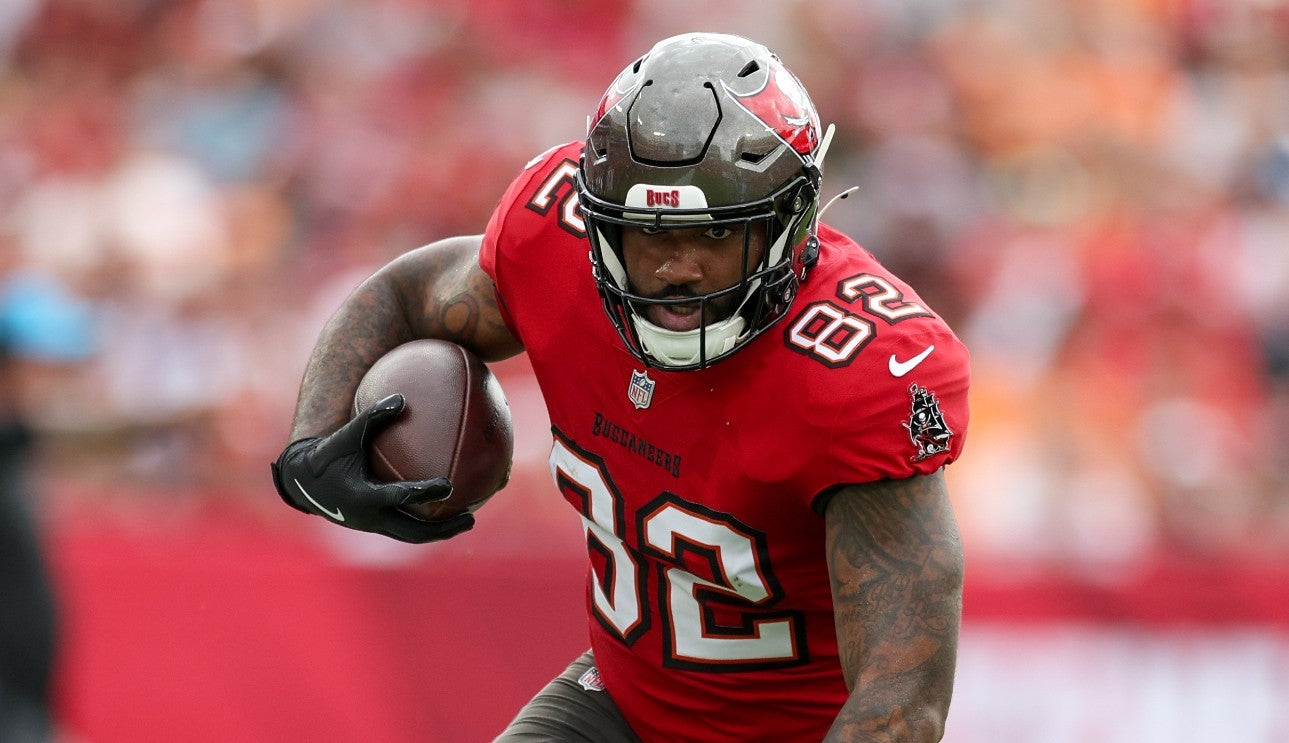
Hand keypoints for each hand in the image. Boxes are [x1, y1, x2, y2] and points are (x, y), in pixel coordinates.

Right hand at [270, 394, 474, 542]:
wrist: (303, 483)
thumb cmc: (327, 455)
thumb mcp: (345, 436)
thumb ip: (371, 417)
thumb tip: (401, 397)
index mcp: (363, 496)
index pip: (398, 496)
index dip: (424, 492)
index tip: (449, 486)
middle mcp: (370, 518)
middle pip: (413, 532)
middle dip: (443, 528)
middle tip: (471, 517)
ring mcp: (373, 526)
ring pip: (411, 535)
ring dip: (439, 532)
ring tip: (467, 520)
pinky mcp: (375, 526)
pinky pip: (405, 529)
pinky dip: (426, 524)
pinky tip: (445, 511)